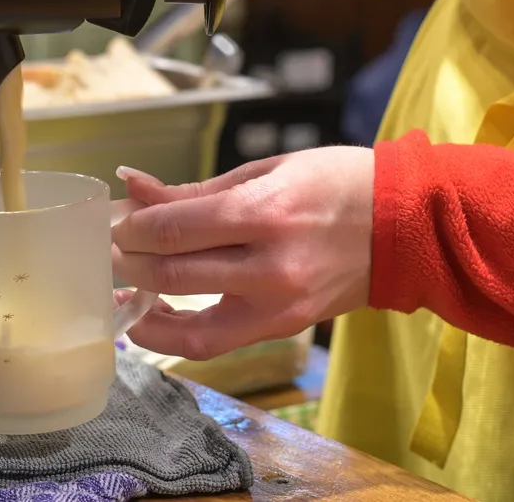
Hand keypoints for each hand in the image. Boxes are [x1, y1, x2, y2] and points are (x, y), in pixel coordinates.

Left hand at [111, 147, 373, 359]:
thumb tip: (130, 186)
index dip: (132, 228)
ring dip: (144, 311)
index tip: (112, 222)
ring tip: (120, 292)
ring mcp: (280, 305)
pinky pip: (217, 342)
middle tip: (107, 251)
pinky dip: (177, 335)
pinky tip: (154, 315)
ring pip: (190, 328)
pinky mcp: (285, 328)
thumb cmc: (336, 183)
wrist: (406, 226)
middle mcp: (272, 266)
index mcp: (266, 212)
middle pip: (174, 276)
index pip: (175, 229)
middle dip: (129, 264)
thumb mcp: (264, 170)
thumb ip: (193, 190)